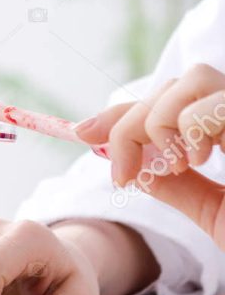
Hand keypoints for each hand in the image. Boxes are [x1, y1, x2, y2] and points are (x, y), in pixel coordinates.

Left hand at [77, 64, 224, 247]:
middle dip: (132, 121)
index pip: (168, 101)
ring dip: (163, 118)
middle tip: (121, 171)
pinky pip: (218, 100)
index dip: (121, 112)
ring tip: (172, 164)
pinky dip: (193, 122)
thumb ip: (175, 185)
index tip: (83, 132)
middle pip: (174, 85)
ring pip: (194, 79)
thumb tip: (127, 160)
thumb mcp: (217, 214)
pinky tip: (197, 157)